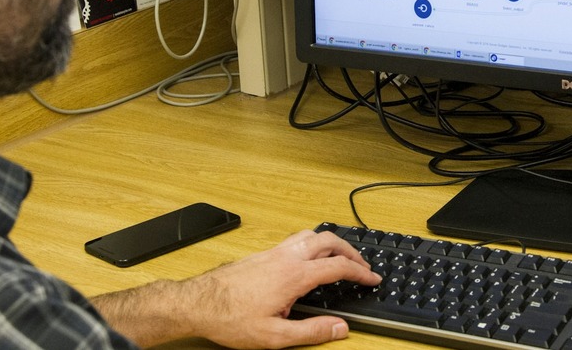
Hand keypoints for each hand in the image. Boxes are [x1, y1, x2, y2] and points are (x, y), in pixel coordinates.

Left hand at [186, 229, 382, 347]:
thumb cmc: (231, 319)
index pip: (338, 267)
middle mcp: (286, 257)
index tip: (373, 279)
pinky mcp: (262, 254)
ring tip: (341, 257)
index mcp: (294, 276)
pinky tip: (310, 257)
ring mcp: (273, 252)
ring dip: (332, 242)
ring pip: (311, 235)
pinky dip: (314, 243)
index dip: (361, 272)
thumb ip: (312, 331)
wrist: (198, 303)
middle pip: (328, 241)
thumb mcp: (275, 336)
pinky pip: (296, 239)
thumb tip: (341, 328)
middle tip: (363, 266)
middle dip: (351, 251)